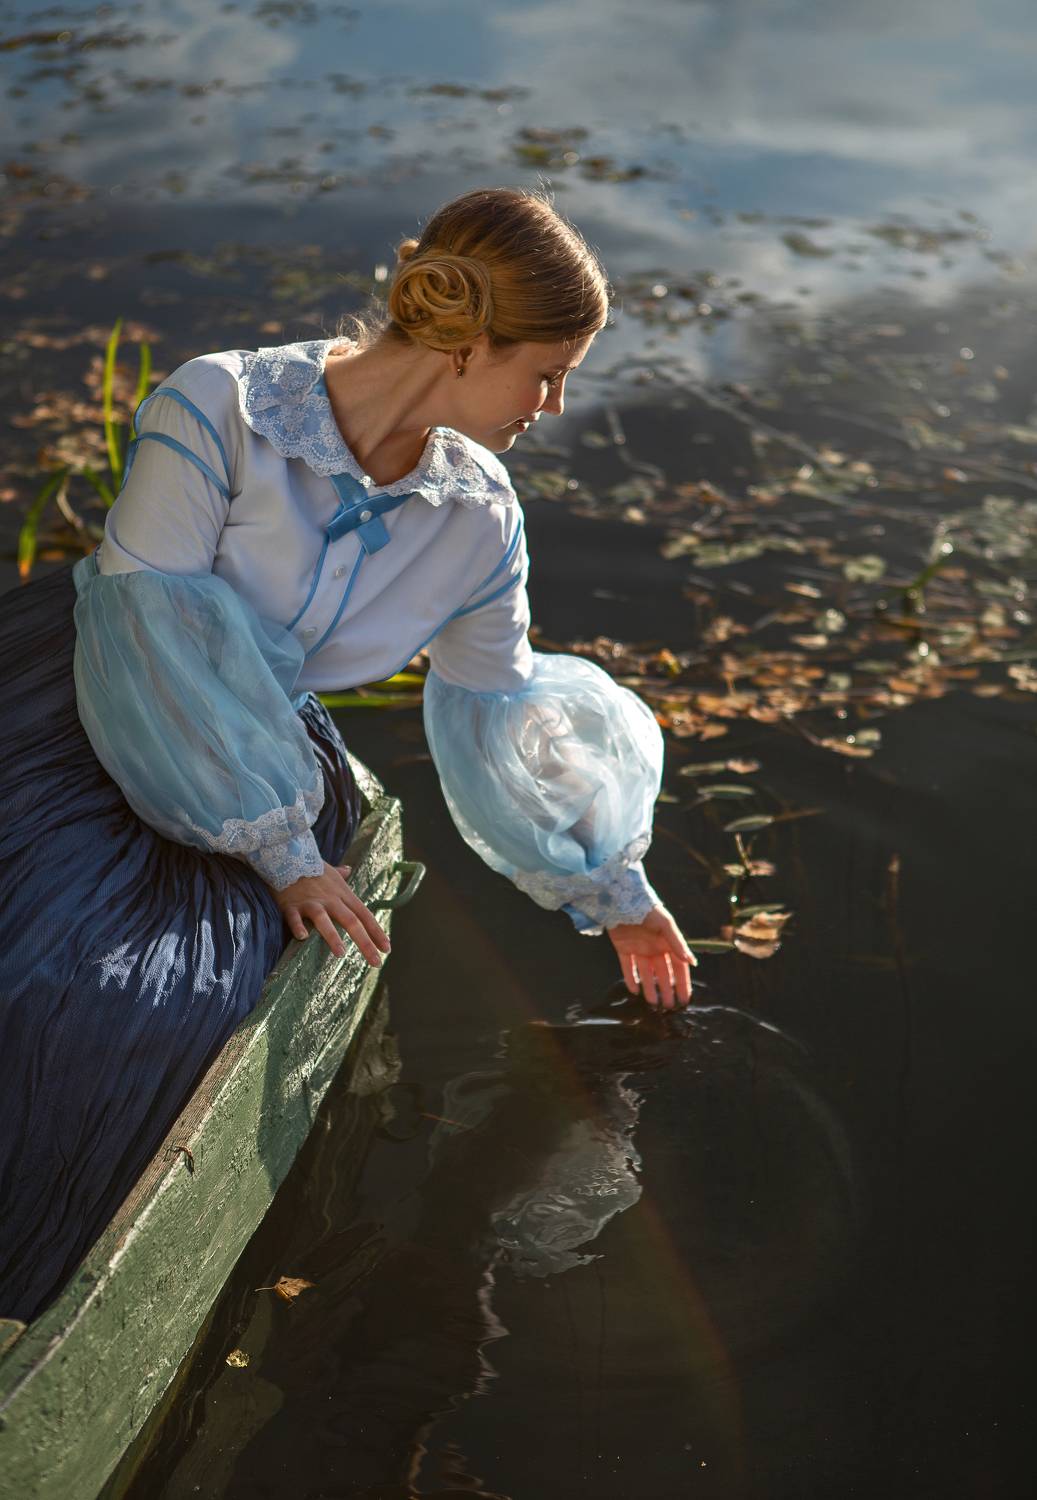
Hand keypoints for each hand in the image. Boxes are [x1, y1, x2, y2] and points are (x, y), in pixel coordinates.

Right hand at [273, 861, 390, 966]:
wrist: (285, 856)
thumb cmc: (309, 867)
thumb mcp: (329, 870)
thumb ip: (341, 874)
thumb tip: (348, 870)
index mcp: (342, 894)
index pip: (364, 915)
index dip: (376, 932)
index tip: (387, 949)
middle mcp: (330, 900)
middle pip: (351, 921)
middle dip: (365, 942)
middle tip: (376, 962)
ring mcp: (311, 902)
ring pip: (324, 920)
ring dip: (332, 936)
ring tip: (341, 953)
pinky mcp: (291, 905)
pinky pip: (294, 917)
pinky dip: (298, 926)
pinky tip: (302, 937)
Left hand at [607, 904, 696, 1009]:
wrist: (622, 899)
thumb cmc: (648, 909)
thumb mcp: (666, 925)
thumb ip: (678, 944)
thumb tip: (693, 962)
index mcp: (667, 943)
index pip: (678, 967)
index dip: (682, 983)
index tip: (685, 999)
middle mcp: (654, 948)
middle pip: (662, 974)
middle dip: (666, 990)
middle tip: (669, 1008)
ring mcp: (638, 949)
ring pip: (645, 973)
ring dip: (649, 988)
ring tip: (652, 1004)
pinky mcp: (623, 949)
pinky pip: (627, 967)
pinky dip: (630, 978)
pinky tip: (634, 991)